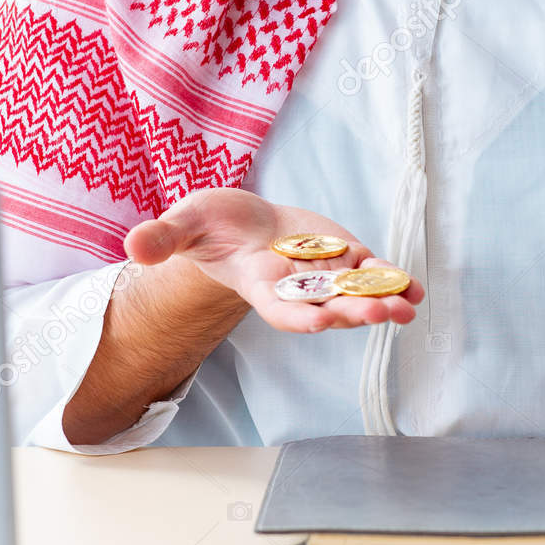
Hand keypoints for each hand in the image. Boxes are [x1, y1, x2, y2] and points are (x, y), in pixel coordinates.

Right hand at [125, 187, 423, 332]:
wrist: (239, 222)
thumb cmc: (208, 227)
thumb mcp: (182, 226)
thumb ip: (161, 239)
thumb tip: (131, 245)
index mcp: (260, 286)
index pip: (282, 309)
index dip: (301, 316)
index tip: (321, 322)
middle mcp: (297, 288)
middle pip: (327, 307)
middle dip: (354, 311)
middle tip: (381, 314)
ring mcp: (323, 274)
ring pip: (356, 294)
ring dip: (382, 301)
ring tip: (406, 306)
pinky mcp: (343, 256)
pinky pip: (371, 273)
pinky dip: (391, 280)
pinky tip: (413, 288)